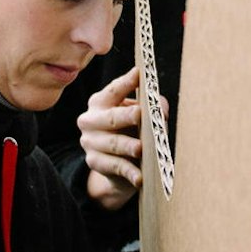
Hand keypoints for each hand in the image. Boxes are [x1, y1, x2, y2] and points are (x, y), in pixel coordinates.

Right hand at [81, 67, 146, 210]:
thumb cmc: (131, 131)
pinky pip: (115, 167)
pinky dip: (129, 172)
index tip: (139, 73)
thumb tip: (160, 107)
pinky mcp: (95, 163)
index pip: (114, 90)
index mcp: (100, 102)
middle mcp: (90, 120)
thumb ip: (152, 107)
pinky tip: (139, 177)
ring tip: (141, 148)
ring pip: (113, 143)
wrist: (116, 167)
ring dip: (128, 146)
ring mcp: (90, 143)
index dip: (126, 83)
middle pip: (110, 117)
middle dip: (125, 116)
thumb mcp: (140, 117)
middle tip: (139, 114)